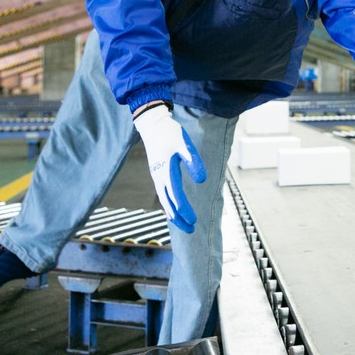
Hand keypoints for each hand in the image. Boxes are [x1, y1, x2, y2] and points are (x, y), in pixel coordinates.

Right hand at [133, 104, 206, 233]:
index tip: (194, 221)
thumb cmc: (169, 133)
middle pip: (169, 204)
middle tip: (191, 231)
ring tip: (184, 224)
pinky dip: (169, 204)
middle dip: (179, 218)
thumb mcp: (184, 144)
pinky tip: (173, 208)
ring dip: (174, 213)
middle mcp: (159, 177)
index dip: (185, 210)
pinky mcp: (157, 173)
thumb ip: (193, 161)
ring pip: (164, 200)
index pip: (177, 197)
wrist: (152, 124)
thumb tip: (202, 181)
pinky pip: (162, 194)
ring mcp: (156, 176)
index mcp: (166, 172)